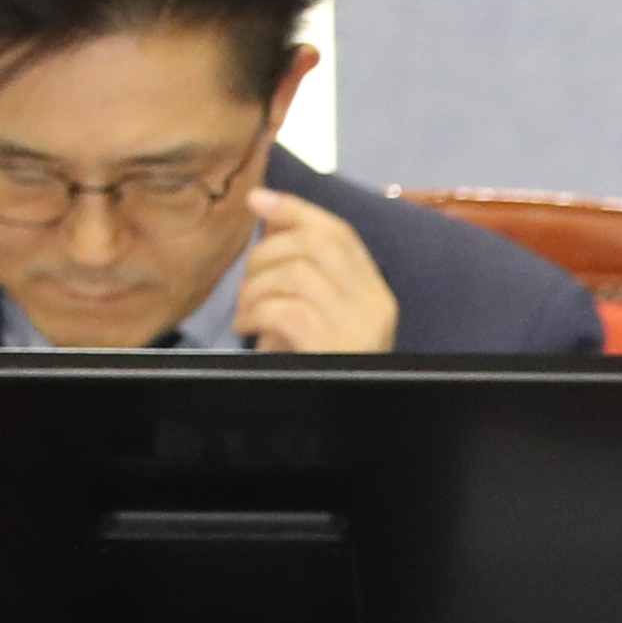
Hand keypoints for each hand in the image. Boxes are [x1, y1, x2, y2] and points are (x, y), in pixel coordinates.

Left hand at [232, 191, 400, 354]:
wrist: (343, 422)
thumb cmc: (318, 364)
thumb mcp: (319, 317)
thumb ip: (305, 275)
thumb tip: (268, 218)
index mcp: (375, 294)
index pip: (339, 234)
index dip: (294, 209)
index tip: (255, 200)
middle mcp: (375, 305)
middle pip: (316, 244)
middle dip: (265, 251)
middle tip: (247, 281)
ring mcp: (359, 327)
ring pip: (295, 273)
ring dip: (254, 288)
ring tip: (246, 313)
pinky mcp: (336, 347)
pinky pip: (284, 309)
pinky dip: (255, 313)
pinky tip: (248, 329)